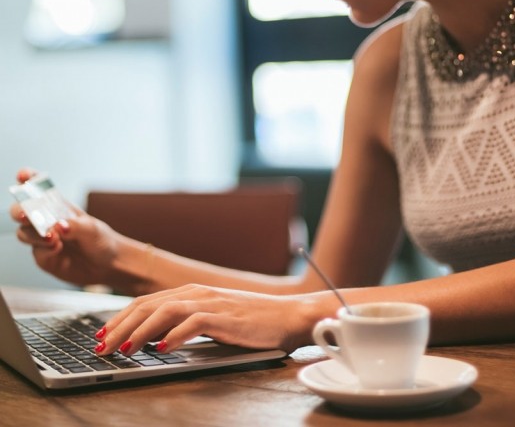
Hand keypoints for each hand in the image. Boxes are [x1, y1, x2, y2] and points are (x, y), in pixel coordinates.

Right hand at [9, 168, 121, 286]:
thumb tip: (59, 226)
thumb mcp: (92, 229)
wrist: (107, 264)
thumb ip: (75, 226)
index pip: (38, 189)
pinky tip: (58, 248)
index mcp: (58, 206)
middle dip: (19, 211)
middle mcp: (46, 220)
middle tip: (26, 216)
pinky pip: (35, 251)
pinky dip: (45, 249)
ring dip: (34, 234)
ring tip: (54, 238)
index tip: (23, 175)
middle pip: (20, 211)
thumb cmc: (100, 240)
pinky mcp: (42, 256)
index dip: (28, 179)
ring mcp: (41, 238)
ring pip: (23, 232)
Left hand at [95, 284, 312, 355]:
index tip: (102, 334)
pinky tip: (161, 349)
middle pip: (148, 304)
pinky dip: (174, 335)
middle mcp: (197, 293)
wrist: (286, 315)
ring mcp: (211, 303)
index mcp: (192, 292)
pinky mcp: (224, 317)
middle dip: (119, 325)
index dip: (120, 317)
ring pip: (165, 311)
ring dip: (140, 330)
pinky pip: (193, 323)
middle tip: (101, 346)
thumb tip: (154, 339)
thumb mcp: (213, 319)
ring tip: (124, 349)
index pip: (146, 301)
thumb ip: (185, 323)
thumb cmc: (251, 320)